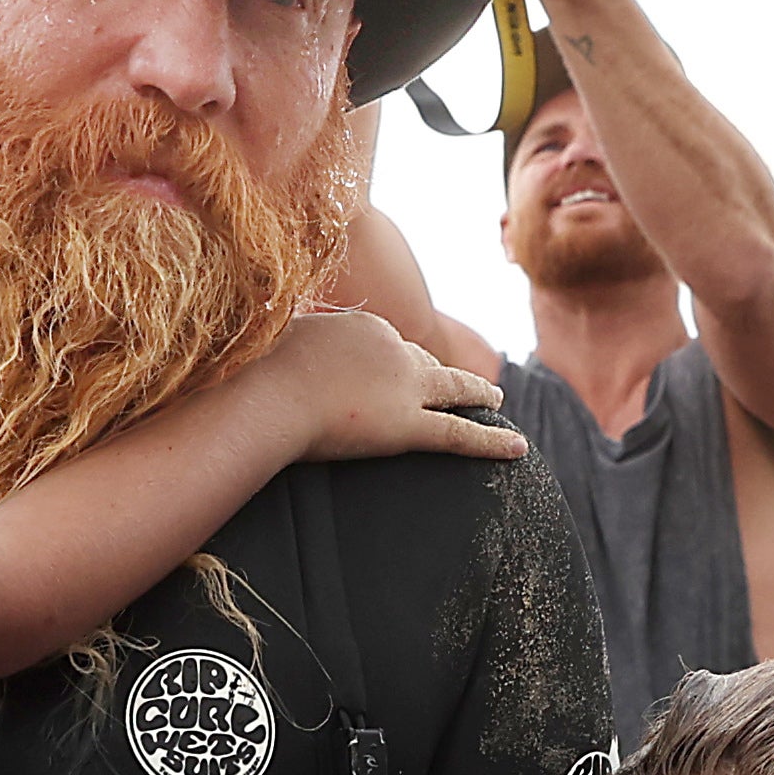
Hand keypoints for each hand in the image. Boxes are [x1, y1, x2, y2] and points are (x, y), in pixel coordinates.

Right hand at [268, 304, 527, 465]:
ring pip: (454, 388)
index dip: (393, 361)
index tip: (390, 374)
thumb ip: (296, 345)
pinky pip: (458, 433)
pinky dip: (491, 441)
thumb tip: (285, 351)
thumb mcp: (276, 343)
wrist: (265, 396)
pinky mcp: (407, 426)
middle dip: (442, 373)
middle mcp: (392, 349)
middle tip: (463, 382)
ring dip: (479, 393)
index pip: (388, 344)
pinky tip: (518, 448)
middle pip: (426, 361)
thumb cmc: (255, 375)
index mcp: (363, 326)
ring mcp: (404, 387)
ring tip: (497, 400)